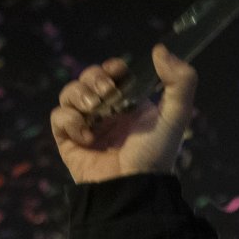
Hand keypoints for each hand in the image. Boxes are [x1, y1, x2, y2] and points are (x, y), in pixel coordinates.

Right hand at [50, 48, 197, 183]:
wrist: (133, 188)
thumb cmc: (155, 155)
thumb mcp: (175, 117)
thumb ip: (180, 83)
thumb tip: (159, 49)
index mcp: (128, 104)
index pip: (112, 73)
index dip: (112, 67)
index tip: (118, 72)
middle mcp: (106, 112)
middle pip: (88, 78)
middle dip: (95, 78)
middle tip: (108, 95)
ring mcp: (86, 125)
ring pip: (69, 93)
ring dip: (80, 95)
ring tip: (95, 111)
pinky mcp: (68, 140)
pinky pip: (58, 116)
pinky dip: (70, 120)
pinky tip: (87, 135)